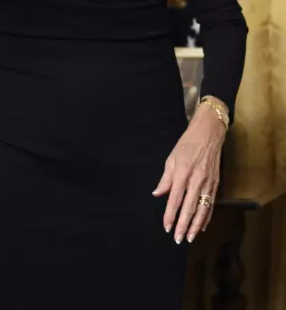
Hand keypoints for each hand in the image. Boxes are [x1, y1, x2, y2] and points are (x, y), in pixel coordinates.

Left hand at [153, 101, 226, 243]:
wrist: (208, 135)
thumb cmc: (186, 145)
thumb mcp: (171, 159)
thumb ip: (165, 179)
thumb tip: (157, 194)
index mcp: (182, 174)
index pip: (175, 199)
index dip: (170, 214)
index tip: (166, 227)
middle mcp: (197, 180)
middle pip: (189, 208)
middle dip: (183, 225)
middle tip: (178, 239)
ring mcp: (208, 183)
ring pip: (202, 209)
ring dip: (196, 225)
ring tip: (189, 237)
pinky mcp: (216, 184)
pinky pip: (210, 204)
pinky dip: (206, 217)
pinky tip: (201, 226)